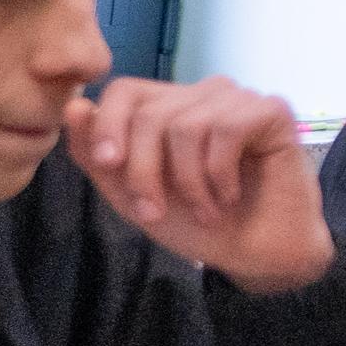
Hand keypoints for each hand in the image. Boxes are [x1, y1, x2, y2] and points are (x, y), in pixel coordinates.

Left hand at [73, 79, 333, 290]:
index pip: (125, 90)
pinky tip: (229, 196)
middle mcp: (203, 95)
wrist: (258, 255)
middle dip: (145, 172)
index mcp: (169, 108)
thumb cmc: (198, 225)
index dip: (109, 125)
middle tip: (155, 213)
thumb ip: (98, 156)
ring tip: (204, 211)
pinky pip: (227, 130)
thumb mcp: (132, 196)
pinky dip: (219, 174)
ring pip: (187, 125)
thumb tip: (74, 107)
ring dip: (188, 183)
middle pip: (151, 114)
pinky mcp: (271, 111)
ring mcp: (238, 100)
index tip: (107, 165)